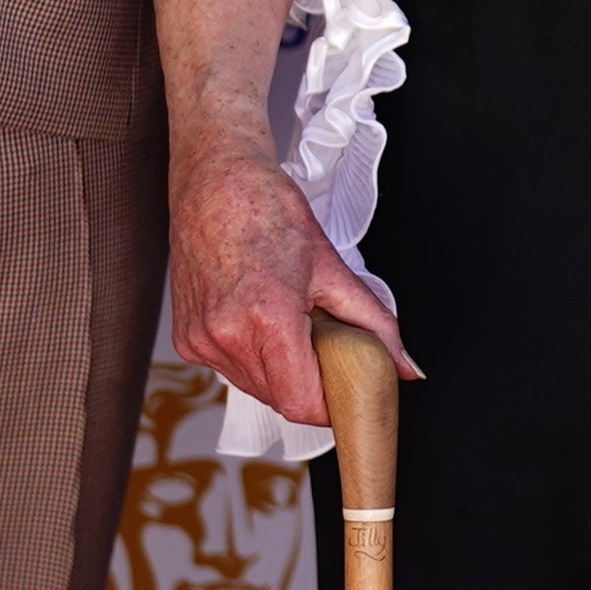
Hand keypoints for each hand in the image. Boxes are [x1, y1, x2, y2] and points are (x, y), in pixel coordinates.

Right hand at [166, 142, 409, 431]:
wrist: (212, 183)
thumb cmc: (268, 211)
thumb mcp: (332, 266)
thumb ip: (374, 324)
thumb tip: (405, 366)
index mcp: (268, 319)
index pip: (301, 404)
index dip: (330, 407)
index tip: (345, 391)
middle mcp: (227, 336)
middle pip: (279, 400)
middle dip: (309, 385)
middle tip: (323, 347)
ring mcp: (200, 340)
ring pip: (254, 388)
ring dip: (279, 373)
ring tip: (289, 326)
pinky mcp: (185, 339)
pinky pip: (229, 369)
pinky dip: (251, 357)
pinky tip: (257, 319)